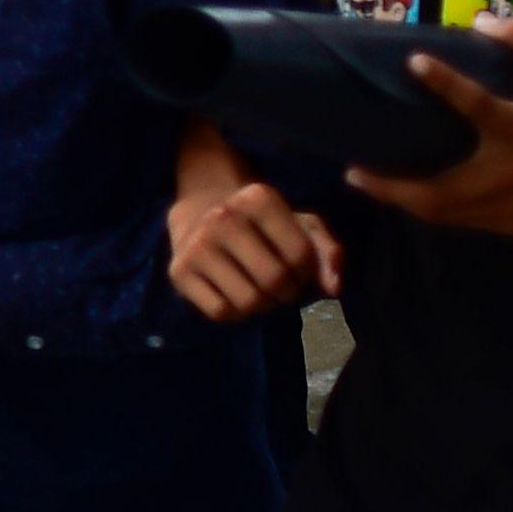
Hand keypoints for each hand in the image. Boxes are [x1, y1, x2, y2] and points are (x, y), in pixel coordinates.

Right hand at [167, 174, 342, 320]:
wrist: (199, 211)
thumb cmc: (260, 224)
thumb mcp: (298, 225)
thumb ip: (326, 251)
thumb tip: (334, 287)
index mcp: (257, 198)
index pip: (300, 254)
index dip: (307, 271)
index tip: (297, 268)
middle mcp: (222, 217)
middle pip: (274, 280)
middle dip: (286, 292)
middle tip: (280, 285)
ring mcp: (197, 245)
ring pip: (248, 301)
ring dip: (263, 305)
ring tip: (259, 290)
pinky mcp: (178, 271)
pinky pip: (220, 312)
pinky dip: (235, 313)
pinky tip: (235, 295)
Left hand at [347, 16, 512, 238]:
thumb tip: (482, 19)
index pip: (478, 105)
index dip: (446, 83)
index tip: (414, 61)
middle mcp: (508, 174)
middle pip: (439, 191)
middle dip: (392, 184)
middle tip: (353, 166)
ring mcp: (506, 206)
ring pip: (441, 212)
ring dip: (401, 199)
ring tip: (367, 180)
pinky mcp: (508, 224)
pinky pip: (459, 220)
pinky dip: (430, 208)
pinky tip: (408, 195)